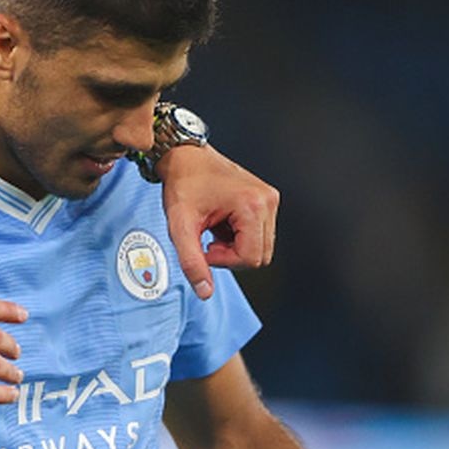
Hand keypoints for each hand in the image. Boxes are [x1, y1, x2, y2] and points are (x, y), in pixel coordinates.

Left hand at [157, 144, 278, 299]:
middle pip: (259, 256)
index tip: (205, 246)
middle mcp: (267, 200)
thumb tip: (205, 291)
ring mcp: (269, 199)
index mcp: (252, 205)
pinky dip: (237, 236)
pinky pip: (258, 234)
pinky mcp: (265, 200)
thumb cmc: (182, 183)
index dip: (223, 261)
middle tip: (207, 238)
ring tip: (213, 226)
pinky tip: (220, 221)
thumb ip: (191, 261)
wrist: (184, 157)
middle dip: (230, 255)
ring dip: (233, 246)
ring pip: (260, 247)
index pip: (250, 258)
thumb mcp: (180, 226)